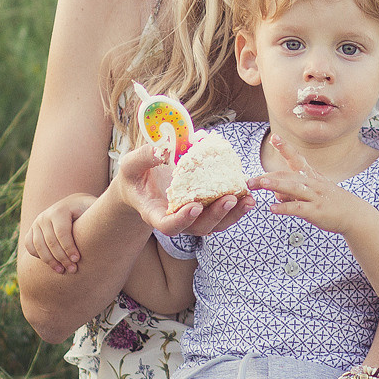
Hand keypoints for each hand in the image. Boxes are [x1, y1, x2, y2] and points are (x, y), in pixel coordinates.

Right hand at [21, 192, 96, 273]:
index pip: (62, 232)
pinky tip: (51, 264)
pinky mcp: (33, 230)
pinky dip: (37, 256)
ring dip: (50, 261)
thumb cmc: (89, 211)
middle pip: (50, 242)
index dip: (69, 248)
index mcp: (61, 209)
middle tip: (73, 270)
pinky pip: (29, 245)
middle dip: (62, 258)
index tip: (78, 260)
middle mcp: (46, 215)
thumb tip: (111, 221)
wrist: (75, 206)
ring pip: (38, 246)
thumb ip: (100, 214)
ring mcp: (37, 222)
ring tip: (62, 271)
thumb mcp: (95, 209)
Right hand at [110, 143, 249, 235]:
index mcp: (155, 214)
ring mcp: (192, 218)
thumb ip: (142, 158)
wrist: (142, 186)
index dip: (182, 220)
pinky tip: (248, 194)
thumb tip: (161, 151)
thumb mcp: (130, 165)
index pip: (168, 226)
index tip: (194, 206)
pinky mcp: (204, 210)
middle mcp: (176, 220)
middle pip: (198, 227)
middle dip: (216, 215)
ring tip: (248, 200)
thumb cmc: (135, 177)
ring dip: (233, 214)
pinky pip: (223, 214)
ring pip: (215, 224)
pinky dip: (237, 207)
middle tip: (230, 198)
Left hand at [250, 134, 364, 235]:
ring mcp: (315, 196)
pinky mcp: (316, 211)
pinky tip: (272, 209)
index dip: (285, 148)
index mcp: (311, 176)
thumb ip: (293, 192)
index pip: (297, 158)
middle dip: (268, 176)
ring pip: (293, 188)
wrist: (354, 215)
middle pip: (288, 175)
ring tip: (260, 184)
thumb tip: (275, 194)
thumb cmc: (331, 202)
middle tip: (249, 179)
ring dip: (276, 185)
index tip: (274, 137)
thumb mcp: (313, 192)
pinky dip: (285, 208)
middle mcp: (312, 183)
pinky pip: (298, 208)